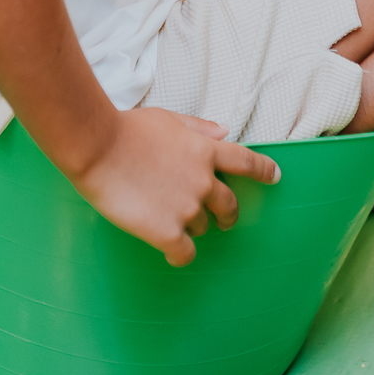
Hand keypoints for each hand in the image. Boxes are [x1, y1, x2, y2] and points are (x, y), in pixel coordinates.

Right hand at [73, 107, 280, 266]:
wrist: (97, 146)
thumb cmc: (126, 128)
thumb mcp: (167, 119)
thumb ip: (198, 128)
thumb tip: (223, 131)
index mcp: (204, 151)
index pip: (246, 161)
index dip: (263, 170)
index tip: (275, 176)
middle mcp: (203, 181)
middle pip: (229, 205)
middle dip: (228, 214)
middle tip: (222, 220)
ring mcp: (187, 208)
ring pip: (201, 228)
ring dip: (190, 226)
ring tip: (168, 219)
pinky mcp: (167, 231)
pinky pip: (185, 254)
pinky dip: (180, 255)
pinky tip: (170, 252)